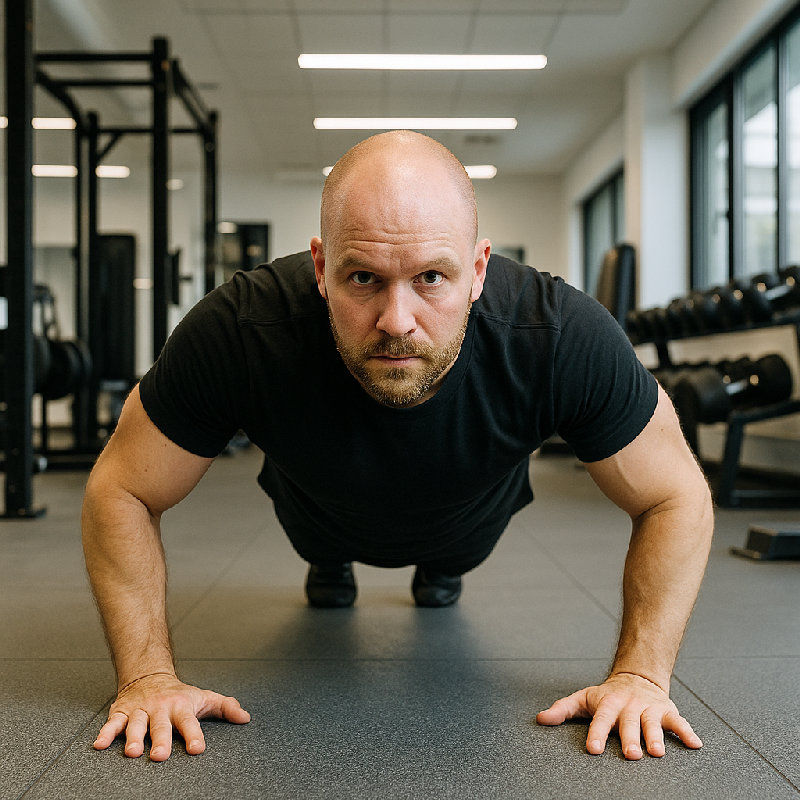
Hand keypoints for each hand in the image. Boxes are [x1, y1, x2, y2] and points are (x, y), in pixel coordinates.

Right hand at [93, 672, 250, 760]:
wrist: (150, 675)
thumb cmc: (180, 694)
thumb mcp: (204, 698)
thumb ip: (225, 707)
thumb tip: (245, 717)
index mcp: (181, 707)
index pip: (190, 722)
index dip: (194, 735)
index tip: (197, 748)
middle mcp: (160, 709)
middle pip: (161, 726)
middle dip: (161, 740)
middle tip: (160, 755)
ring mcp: (140, 711)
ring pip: (136, 725)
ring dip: (133, 738)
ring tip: (132, 752)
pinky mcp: (121, 712)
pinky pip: (112, 723)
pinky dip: (105, 733)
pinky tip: (99, 745)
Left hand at [535, 672, 701, 759]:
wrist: (635, 678)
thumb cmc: (606, 695)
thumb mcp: (583, 698)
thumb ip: (562, 709)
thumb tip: (541, 719)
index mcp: (608, 703)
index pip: (600, 719)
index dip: (596, 733)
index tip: (593, 749)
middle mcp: (629, 705)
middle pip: (629, 723)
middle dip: (630, 738)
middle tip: (630, 754)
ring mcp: (648, 708)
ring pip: (652, 723)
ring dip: (655, 737)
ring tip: (657, 752)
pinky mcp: (667, 711)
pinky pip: (678, 722)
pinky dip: (687, 732)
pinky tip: (695, 744)